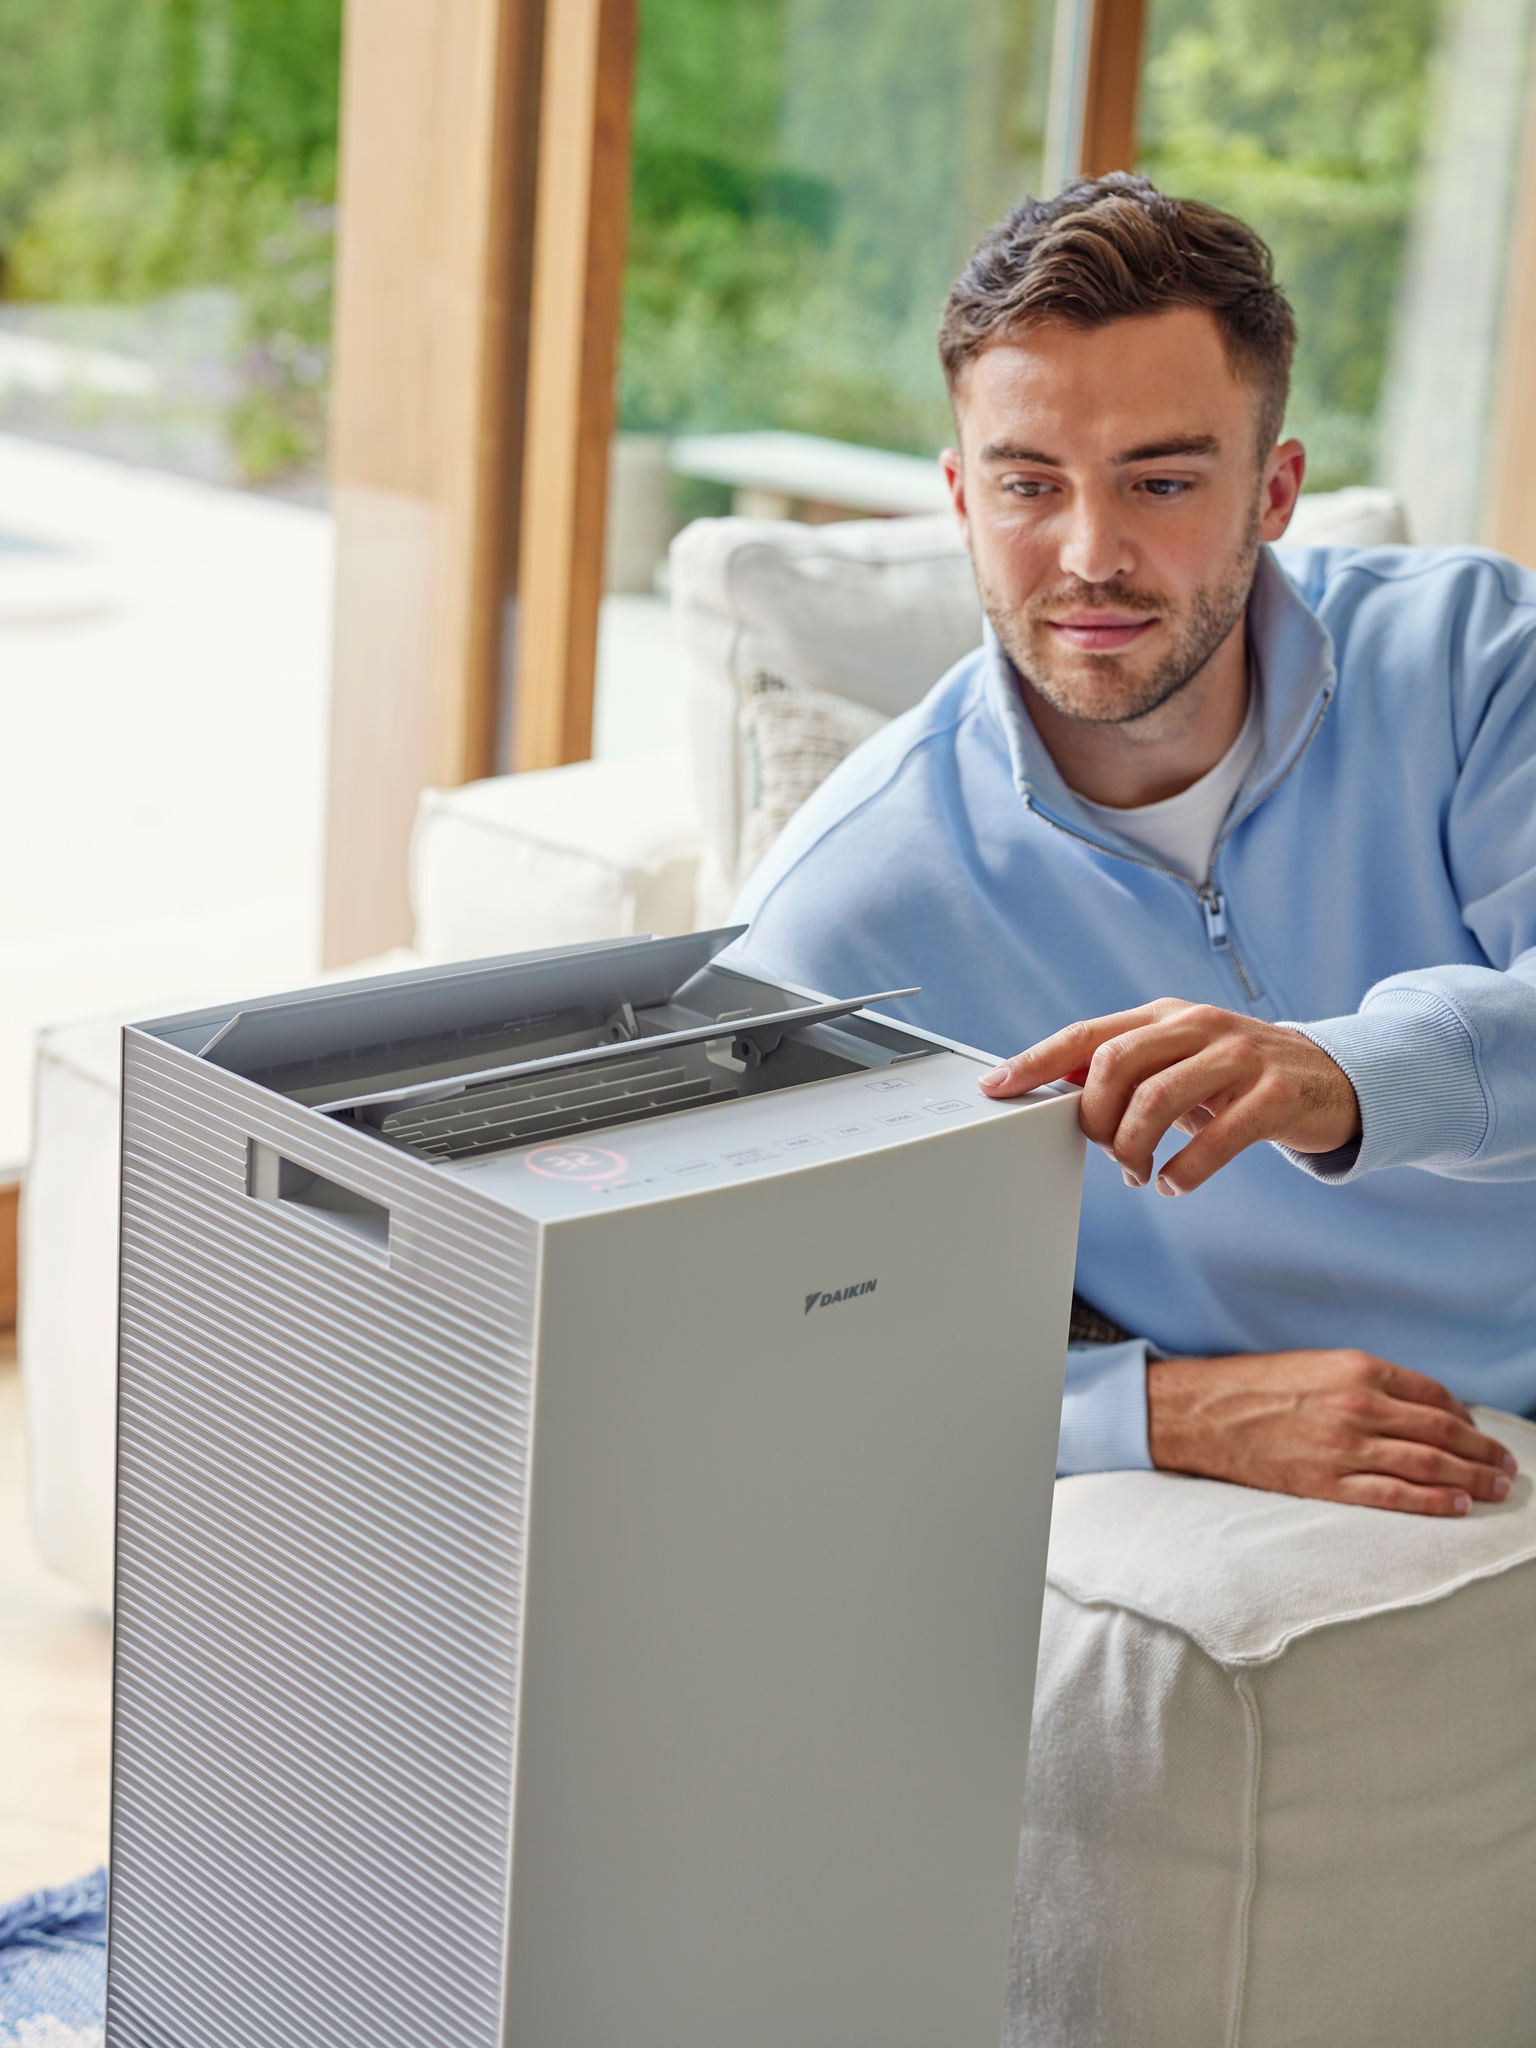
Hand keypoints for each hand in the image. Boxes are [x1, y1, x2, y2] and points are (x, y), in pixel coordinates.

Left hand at [979, 997, 1359, 1193]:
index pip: (1087, 1035)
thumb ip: (1127, 1070)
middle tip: (1105, 1149)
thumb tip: (1054, 1090)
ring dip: (1134, 1148)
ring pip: (1157, 1099)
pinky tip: (1176, 1183)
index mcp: (1165, 1016)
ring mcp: (1240, 1057)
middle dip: (1094, 1117)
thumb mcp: (1181, 1060)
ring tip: (1139, 1173)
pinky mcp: (1276, 1095)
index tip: (997, 1088)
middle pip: (1114, 1064)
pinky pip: (1218, 1136)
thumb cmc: (1237, 1076)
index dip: (1036, 1061)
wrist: (1333, 1078)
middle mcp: (1199, 1026)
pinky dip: (1186, 1169)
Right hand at [1147, 1349, 1518, 1515]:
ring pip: (1426, 1464)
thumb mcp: (1317, 1365)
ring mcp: (1343, 1447)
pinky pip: (1391, 1495)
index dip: (1465, 1416)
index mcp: (1357, 1369)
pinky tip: (1455, 1504)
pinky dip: (1429, 1501)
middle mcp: (1358, 1406)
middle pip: (1441, 1431)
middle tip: (1505, 1466)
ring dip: (1470, 1477)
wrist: (1202, 1413)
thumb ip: (1366, 1383)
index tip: (1477, 1432)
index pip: (1433, 1394)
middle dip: (1481, 1450)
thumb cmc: (1255, 1386)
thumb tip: (1416, 1408)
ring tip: (1495, 1487)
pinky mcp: (1326, 1482)